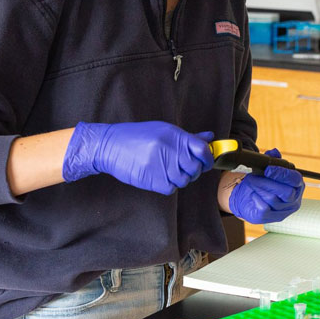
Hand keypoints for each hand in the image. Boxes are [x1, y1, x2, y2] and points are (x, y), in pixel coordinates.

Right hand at [62, 121, 214, 194]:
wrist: (110, 146)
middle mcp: (169, 149)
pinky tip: (160, 177)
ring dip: (180, 179)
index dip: (208, 158)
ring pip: (184, 180)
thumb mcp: (163, 130)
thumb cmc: (138, 137)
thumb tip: (209, 137)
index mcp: (174, 135)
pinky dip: (169, 186)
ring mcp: (161, 165)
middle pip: (195, 167)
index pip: (202, 149)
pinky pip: (171, 188)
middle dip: (193, 171)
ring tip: (168, 172)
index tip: (206, 162)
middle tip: (184, 168)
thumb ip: (188, 137)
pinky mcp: (152, 179)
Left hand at [228, 149, 304, 223]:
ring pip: (273, 199)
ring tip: (252, 182)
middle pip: (287, 193)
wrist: (248, 197)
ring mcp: (283, 211)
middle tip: (255, 176)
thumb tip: (274, 152)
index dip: (282, 174)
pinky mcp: (270, 218)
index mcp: (297, 186)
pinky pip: (264, 209)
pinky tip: (252, 194)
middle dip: (269, 183)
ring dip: (260, 188)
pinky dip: (256, 199)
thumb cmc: (262, 182)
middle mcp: (293, 200)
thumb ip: (272, 160)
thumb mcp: (267, 169)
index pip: (295, 180)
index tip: (268, 169)